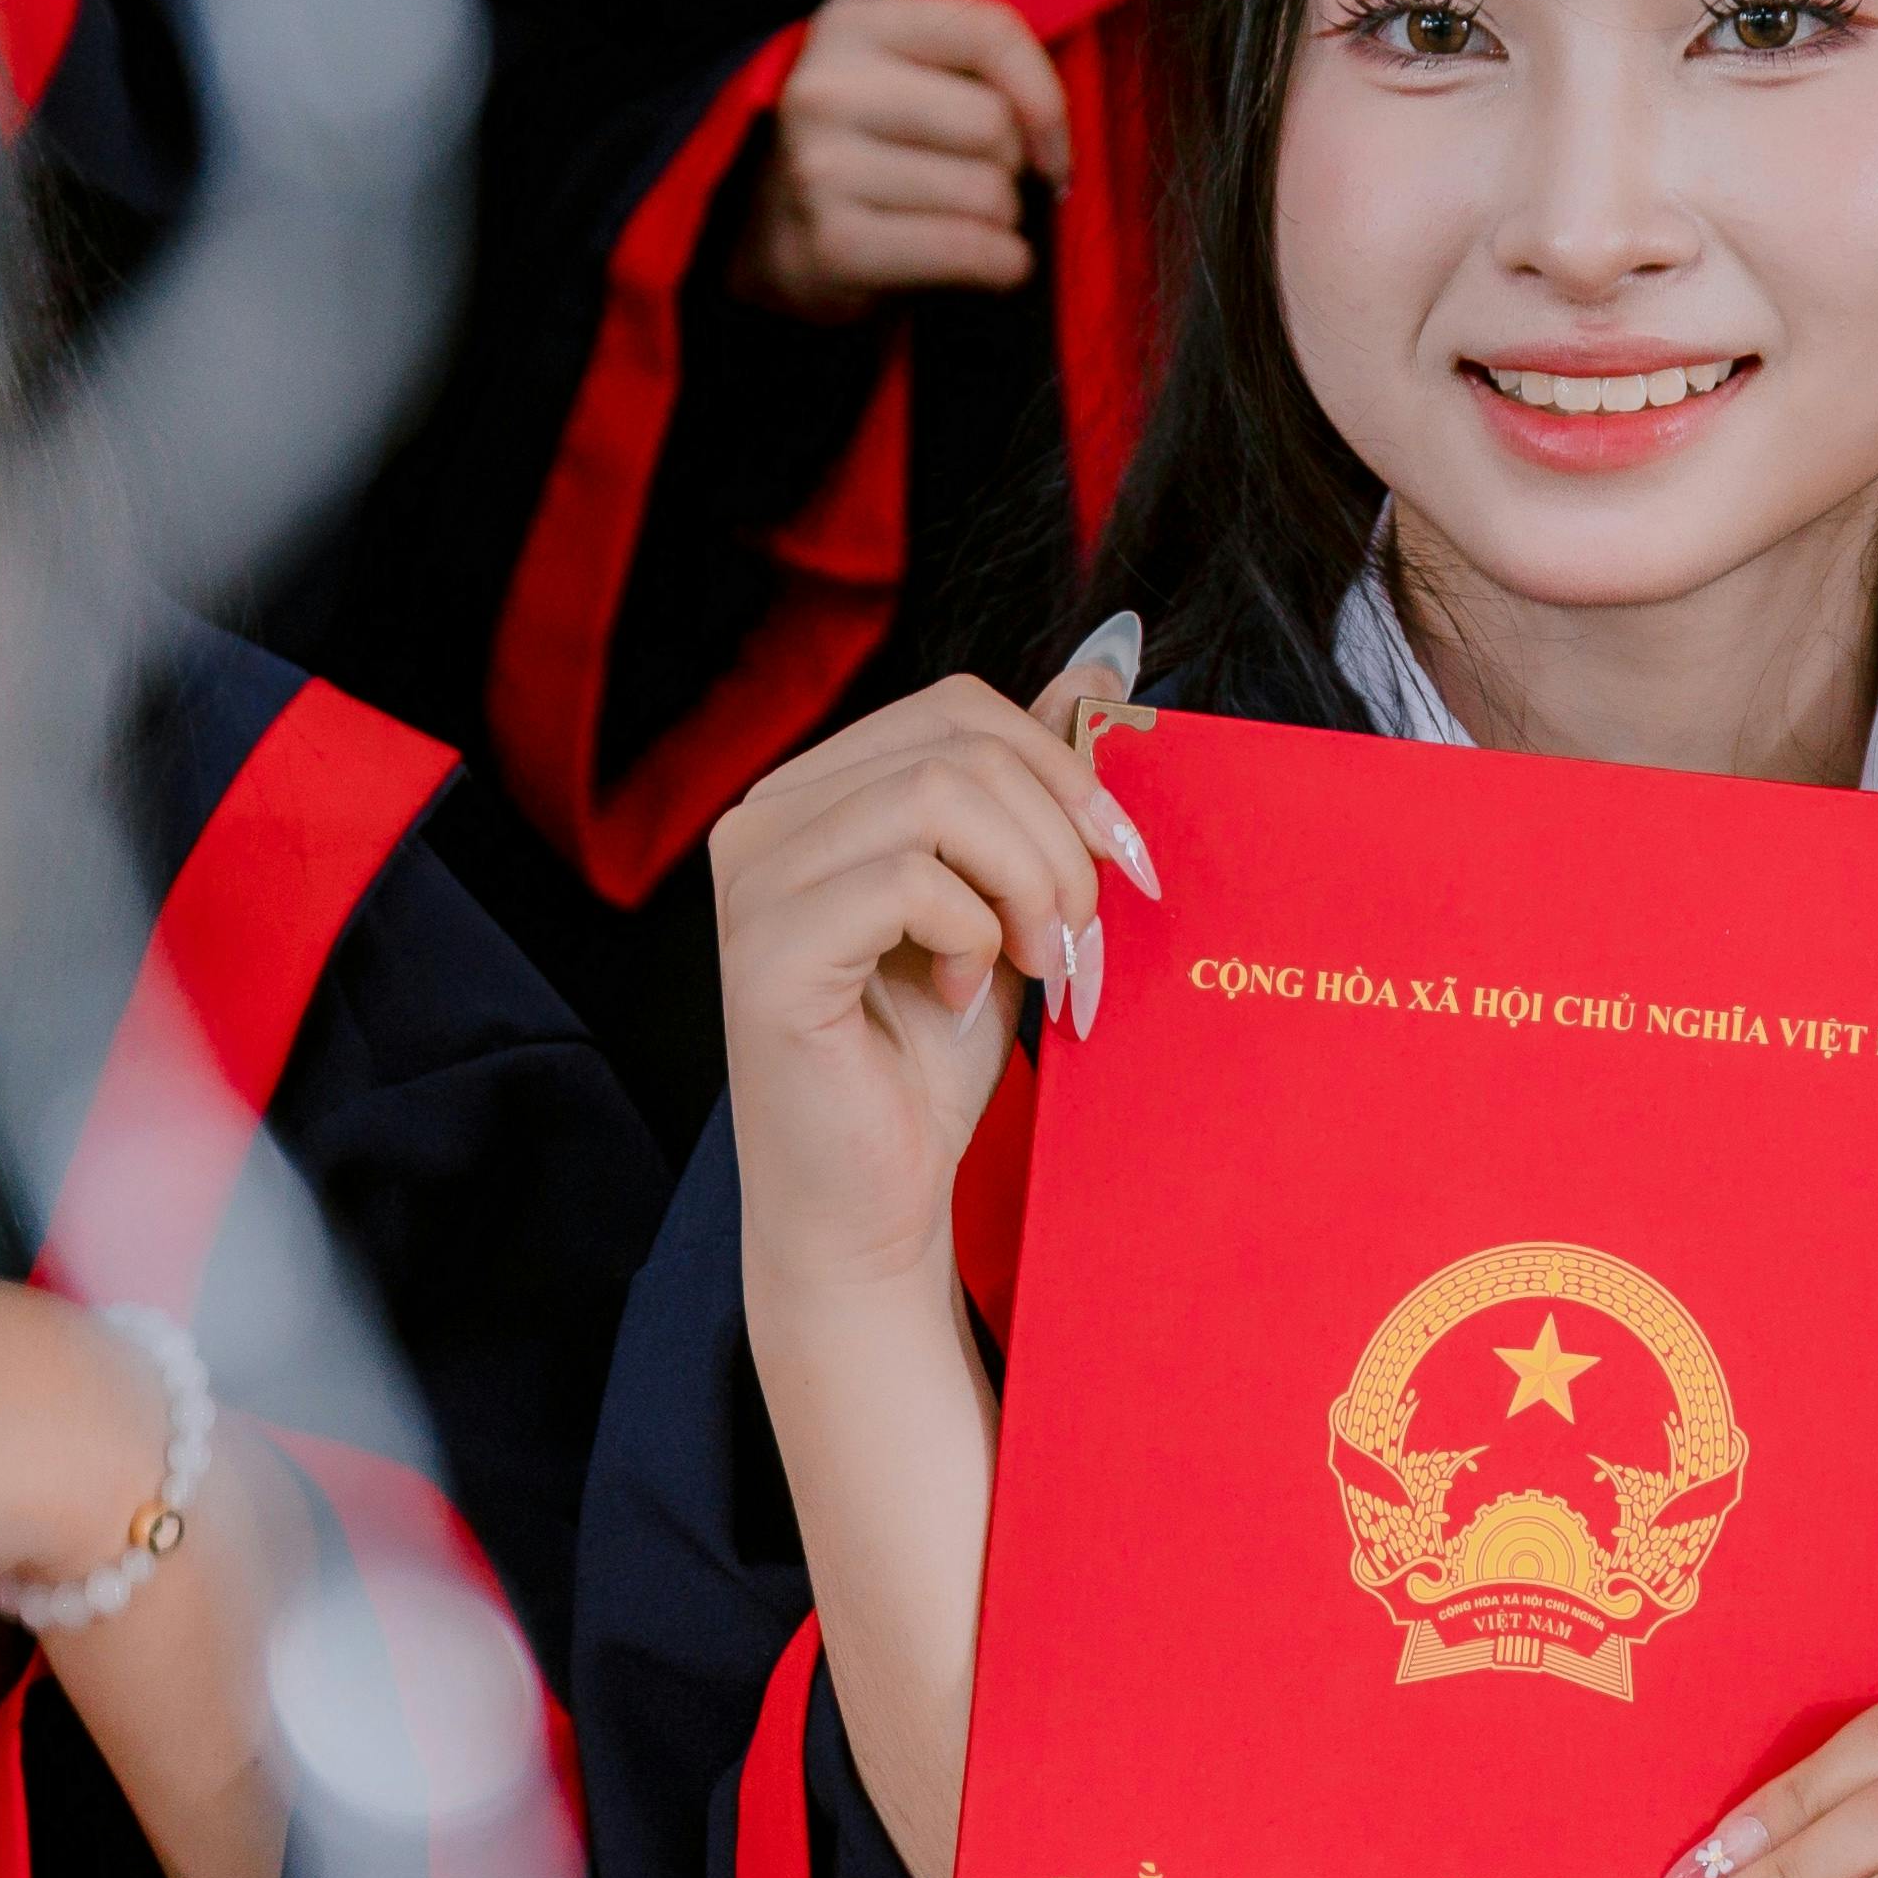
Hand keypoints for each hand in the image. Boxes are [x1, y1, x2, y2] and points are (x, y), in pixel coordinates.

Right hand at [710, 633, 1153, 1303]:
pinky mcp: (766, 953)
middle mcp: (763, 820)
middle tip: (1082, 927)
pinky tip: (960, 994)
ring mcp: (753, 882)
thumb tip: (1100, 671)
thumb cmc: (927, 1063)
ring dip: (1026, 878)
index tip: (1124, 856)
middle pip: (954, 739)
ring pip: (938, 794)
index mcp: (814, 796)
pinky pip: (907, 879)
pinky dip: (969, 933)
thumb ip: (1030, 790)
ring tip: (1035, 961)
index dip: (1062, 764)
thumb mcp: (1002, 902)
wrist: (872, 1207)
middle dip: (1058, 826)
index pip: (955, 708)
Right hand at [731, 0, 1071, 322]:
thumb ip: (981, 69)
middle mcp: (826, 88)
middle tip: (978, 184)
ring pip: (989, 194)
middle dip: (1011, 167)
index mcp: (852, 24)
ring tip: (963, 222)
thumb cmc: (870, 146)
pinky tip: (985, 264)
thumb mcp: (908, 74)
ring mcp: (820, 167)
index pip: (990, 31)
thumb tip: (1054, 142)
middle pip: (995, 125)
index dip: (1047, 96)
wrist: (766, 230)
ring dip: (1003, 223)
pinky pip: (970, 251)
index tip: (1049, 144)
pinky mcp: (832, 243)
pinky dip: (1002, 266)